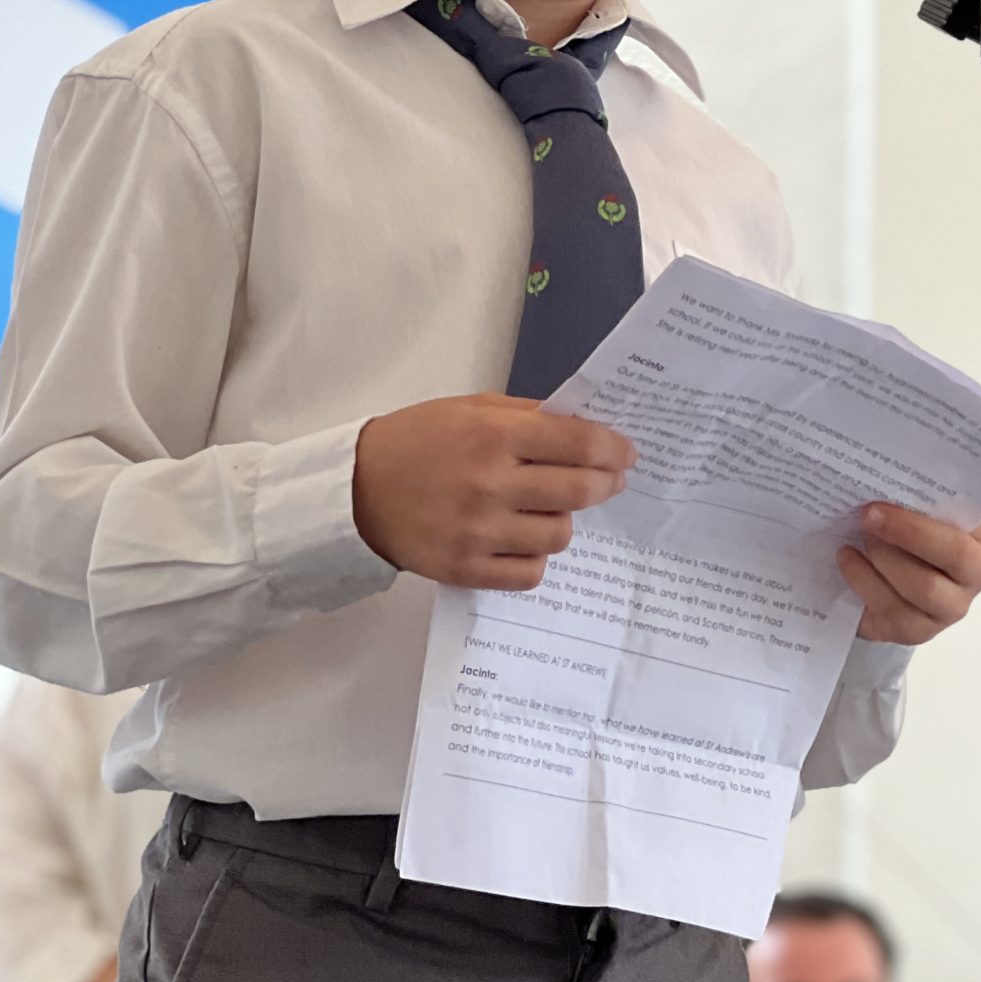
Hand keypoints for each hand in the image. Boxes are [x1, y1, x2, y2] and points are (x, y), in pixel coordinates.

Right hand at [352, 394, 633, 588]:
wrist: (354, 491)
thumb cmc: (416, 441)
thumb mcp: (469, 409)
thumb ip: (527, 416)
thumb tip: (585, 427)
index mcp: (493, 434)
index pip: (578, 442)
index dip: (613, 448)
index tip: (627, 454)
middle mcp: (490, 483)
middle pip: (579, 491)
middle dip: (605, 483)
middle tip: (609, 481)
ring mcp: (478, 531)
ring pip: (559, 535)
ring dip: (563, 520)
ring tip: (547, 509)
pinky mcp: (465, 568)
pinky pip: (530, 572)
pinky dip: (535, 557)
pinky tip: (523, 541)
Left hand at [840, 505, 980, 644]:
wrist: (886, 573)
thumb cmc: (907, 532)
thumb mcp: (918, 509)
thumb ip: (915, 495)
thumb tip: (885, 478)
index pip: (969, 521)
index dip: (928, 512)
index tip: (885, 498)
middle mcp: (975, 574)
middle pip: (952, 555)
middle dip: (906, 533)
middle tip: (867, 516)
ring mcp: (949, 608)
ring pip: (923, 587)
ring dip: (884, 559)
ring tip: (856, 540)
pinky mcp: (918, 632)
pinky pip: (893, 610)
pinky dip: (865, 582)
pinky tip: (847, 560)